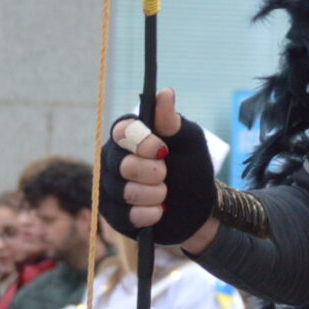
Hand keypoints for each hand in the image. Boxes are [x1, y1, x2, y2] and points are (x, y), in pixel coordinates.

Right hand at [105, 90, 222, 250]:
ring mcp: (110, 186)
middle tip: (167, 174)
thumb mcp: (188, 142)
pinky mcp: (112, 213)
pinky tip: (159, 211)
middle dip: (153, 173)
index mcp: (129, 135)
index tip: (163, 150)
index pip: (122, 131)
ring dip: (154, 194)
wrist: (198, 207)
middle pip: (121, 164)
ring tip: (166, 193)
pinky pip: (123, 215)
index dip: (142, 142)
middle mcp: (113, 158)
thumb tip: (165, 92)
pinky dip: (148, 214)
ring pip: (123, 191)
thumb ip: (171, 121)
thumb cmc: (191, 167)